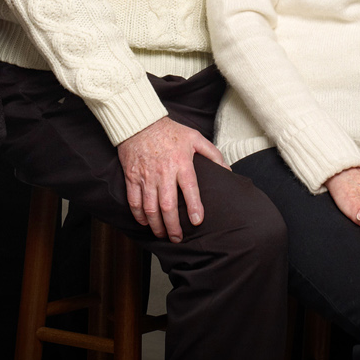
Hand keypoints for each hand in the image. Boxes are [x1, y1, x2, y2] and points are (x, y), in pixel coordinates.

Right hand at [115, 116, 228, 241]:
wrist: (140, 122)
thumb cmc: (169, 130)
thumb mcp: (195, 137)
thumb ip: (212, 154)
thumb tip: (227, 170)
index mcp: (181, 163)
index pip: (190, 189)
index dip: (194, 207)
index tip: (198, 221)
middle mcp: (163, 172)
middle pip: (168, 206)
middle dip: (172, 226)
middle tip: (177, 238)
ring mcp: (146, 176)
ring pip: (150, 208)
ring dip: (156, 225)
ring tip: (162, 234)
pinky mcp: (132, 177)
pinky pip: (134, 201)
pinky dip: (139, 215)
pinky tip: (144, 222)